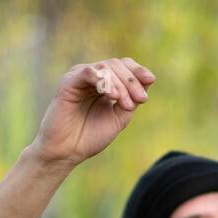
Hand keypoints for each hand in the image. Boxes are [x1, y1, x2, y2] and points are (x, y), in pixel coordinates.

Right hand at [32, 58, 155, 167]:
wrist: (67, 152)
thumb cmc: (89, 137)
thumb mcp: (119, 118)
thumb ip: (131, 100)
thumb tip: (148, 80)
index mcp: (103, 83)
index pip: (123, 66)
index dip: (137, 71)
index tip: (150, 80)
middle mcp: (91, 77)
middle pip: (116, 65)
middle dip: (131, 81)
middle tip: (140, 100)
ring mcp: (79, 78)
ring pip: (105, 68)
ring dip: (120, 84)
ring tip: (125, 104)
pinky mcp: (69, 83)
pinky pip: (88, 73)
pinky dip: (103, 81)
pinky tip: (112, 96)